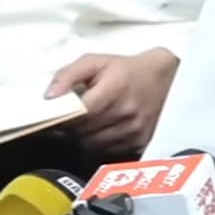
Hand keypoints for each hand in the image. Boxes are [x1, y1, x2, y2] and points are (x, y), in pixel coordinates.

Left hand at [47, 48, 178, 155]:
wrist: (165, 77)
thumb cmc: (127, 69)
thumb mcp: (96, 62)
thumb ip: (68, 75)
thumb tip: (49, 96)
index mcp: (114, 90)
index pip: (79, 115)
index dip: (63, 117)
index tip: (58, 115)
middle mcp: (126, 113)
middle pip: (83, 133)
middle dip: (73, 127)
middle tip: (75, 116)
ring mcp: (134, 131)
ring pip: (93, 145)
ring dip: (86, 137)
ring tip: (91, 122)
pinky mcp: (140, 142)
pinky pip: (109, 152)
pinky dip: (101, 143)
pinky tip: (104, 130)